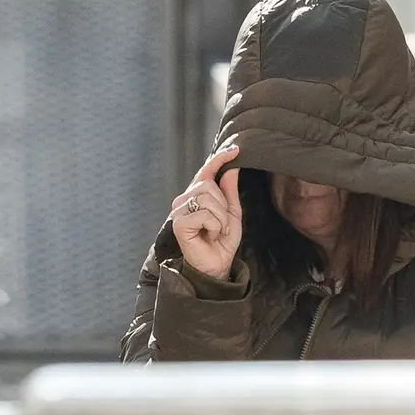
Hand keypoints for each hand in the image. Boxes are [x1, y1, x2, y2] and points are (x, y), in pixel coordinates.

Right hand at [170, 145, 242, 280]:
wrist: (217, 265)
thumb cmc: (222, 241)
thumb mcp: (232, 213)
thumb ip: (229, 190)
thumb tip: (231, 167)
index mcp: (195, 195)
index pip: (206, 171)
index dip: (219, 159)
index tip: (236, 149)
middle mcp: (184, 199)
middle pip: (209, 185)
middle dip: (223, 206)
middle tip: (221, 225)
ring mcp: (178, 210)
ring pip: (208, 199)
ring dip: (221, 218)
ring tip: (216, 231)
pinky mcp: (178, 223)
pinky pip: (205, 214)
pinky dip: (214, 226)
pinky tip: (210, 236)